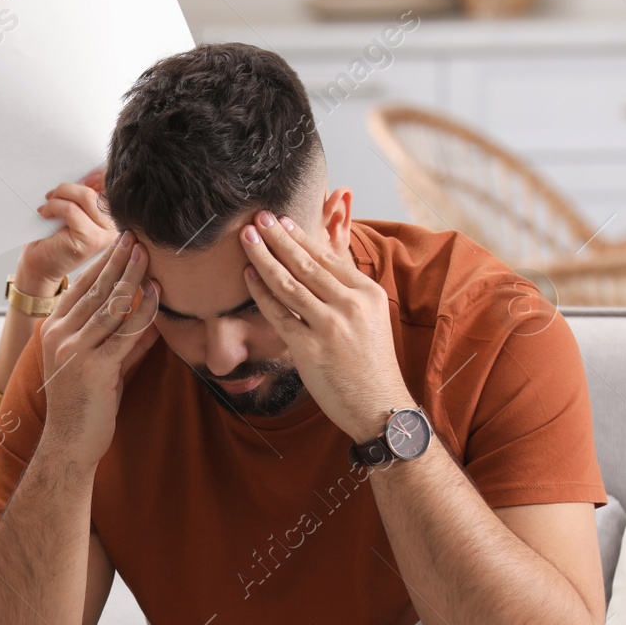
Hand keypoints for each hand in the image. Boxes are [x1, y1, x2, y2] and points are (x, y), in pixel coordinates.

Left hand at [17, 167, 115, 295]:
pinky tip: (45, 213)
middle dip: (70, 187)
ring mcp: (105, 234)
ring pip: (86, 197)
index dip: (98, 175)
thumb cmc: (53, 237)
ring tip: (48, 204)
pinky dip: (55, 206)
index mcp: (114, 215)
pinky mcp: (90, 240)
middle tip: (51, 194)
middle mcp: (115, 225)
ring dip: (60, 196)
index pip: (114, 186)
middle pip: (97, 188)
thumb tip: (89, 172)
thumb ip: (83, 193)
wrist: (40, 265)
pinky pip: (72, 210)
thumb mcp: (72, 208)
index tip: (80, 177)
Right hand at [37, 230, 160, 468]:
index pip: (80, 287)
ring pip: (109, 305)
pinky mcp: (94, 368)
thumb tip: (149, 319)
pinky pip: (125, 332)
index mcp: (54, 331)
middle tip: (136, 235)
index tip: (121, 242)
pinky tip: (157, 294)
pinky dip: (144, 310)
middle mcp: (59, 336)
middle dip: (118, 260)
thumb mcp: (99, 366)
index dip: (102, 263)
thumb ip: (120, 341)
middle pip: (94, 289)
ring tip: (148, 253)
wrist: (69, 445)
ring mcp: (74, 351)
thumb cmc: (84, 408)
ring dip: (132, 276)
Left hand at [239, 210, 414, 441]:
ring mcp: (330, 326)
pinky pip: (280, 314)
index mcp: (367, 293)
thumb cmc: (370, 364)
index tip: (281, 220)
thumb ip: (347, 289)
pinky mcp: (310, 349)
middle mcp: (350, 305)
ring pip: (289, 284)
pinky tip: (248, 275)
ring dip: (264, 257)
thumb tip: (323, 259)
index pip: (328, 257)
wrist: (379, 406)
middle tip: (257, 217)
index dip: (301, 237)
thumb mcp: (370, 317)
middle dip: (278, 238)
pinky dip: (261, 292)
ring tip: (247, 237)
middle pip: (306, 264)